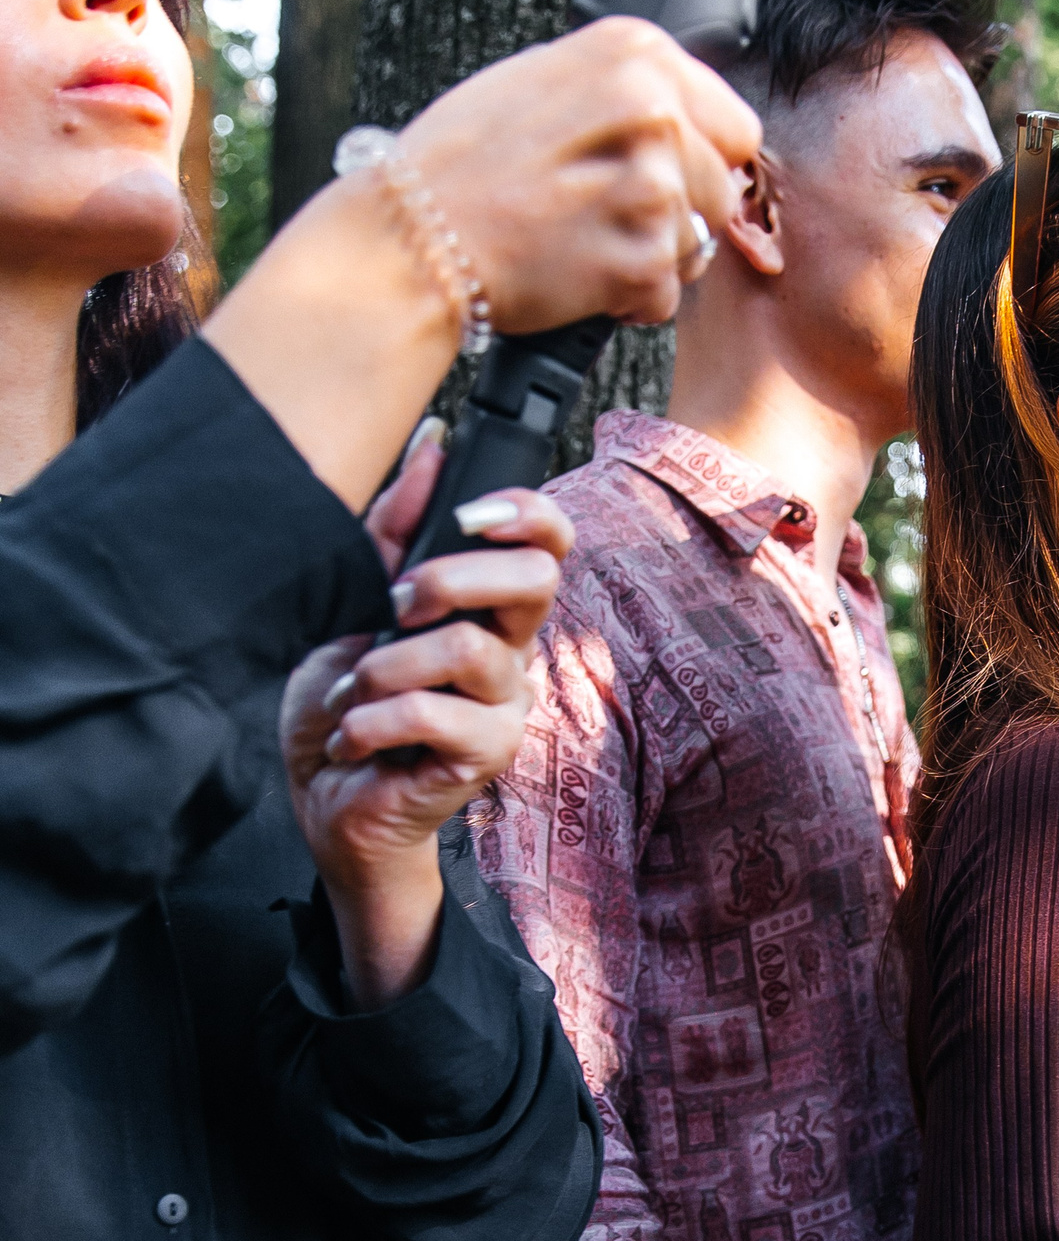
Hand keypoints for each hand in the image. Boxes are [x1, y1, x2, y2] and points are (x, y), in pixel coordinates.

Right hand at [202, 20, 761, 512]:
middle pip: (723, 189)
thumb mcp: (548, 82)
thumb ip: (630, 91)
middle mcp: (651, 110)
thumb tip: (695, 121)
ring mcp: (649, 186)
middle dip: (679, 212)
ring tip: (584, 238)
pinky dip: (629, 299)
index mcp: (633, 55)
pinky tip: (578, 272)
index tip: (650, 172)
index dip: (699, 159)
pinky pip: (668, 293)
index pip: (733, 124)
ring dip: (653, 257)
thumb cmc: (466, 165)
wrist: (412, 238)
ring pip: (700, 243)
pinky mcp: (639, 259)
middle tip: (603, 211)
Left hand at [280, 424, 574, 1006]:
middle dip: (450, 577)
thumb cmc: (347, 707)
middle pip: (537, 582)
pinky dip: (370, 721)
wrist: (326, 798)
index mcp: (490, 611)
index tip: (465, 513)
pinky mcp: (487, 754)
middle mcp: (513, 652)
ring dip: (384, 667)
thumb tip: (434, 441)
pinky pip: (434, 712)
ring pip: (467, 649)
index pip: (550, 545)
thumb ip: (395, 528)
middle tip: (392, 607)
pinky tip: (353, 740)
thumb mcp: (354, 602)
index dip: (525, 513)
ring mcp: (506, 706)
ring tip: (354, 696)